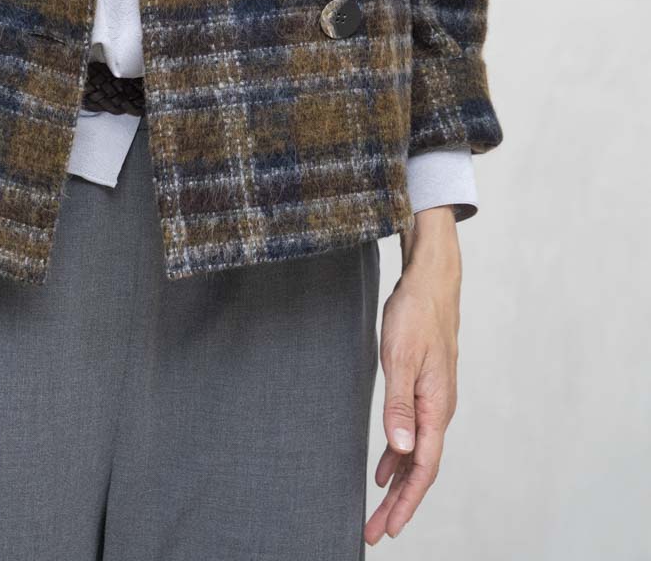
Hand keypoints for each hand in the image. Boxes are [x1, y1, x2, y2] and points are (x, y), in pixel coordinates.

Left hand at [365, 207, 461, 544]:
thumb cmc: (416, 314)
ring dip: (397, 484)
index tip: (388, 528)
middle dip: (398, 503)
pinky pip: (411, 434)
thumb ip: (399, 405)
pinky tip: (383, 469)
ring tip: (377, 510)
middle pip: (419, 469)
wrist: (431, 281)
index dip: (406, 502)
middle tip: (375, 532)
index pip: (423, 468)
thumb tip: (400, 450)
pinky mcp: (424, 389)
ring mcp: (433, 401)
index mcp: (437, 408)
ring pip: (415, 454)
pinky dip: (396, 456)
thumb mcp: (399, 358)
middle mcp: (439, 410)